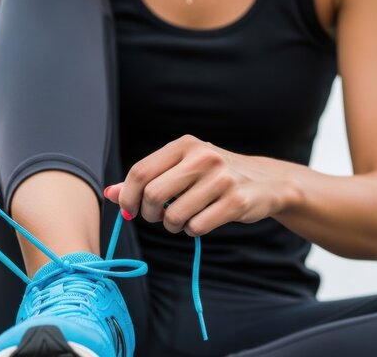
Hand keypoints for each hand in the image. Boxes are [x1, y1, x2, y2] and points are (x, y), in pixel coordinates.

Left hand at [104, 135, 299, 236]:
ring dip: (173, 225)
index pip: (140, 172)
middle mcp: (202, 157)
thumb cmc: (214, 177)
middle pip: (153, 195)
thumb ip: (146, 180)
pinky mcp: (236, 201)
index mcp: (185, 145)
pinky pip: (196, 227)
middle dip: (149, 214)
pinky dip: (193, 230)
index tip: (131, 210)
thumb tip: (110, 194)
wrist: (266, 182)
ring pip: (174, 215)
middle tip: (158, 217)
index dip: (129, 196)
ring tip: (183, 219)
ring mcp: (221, 178)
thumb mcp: (181, 169)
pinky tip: (203, 221)